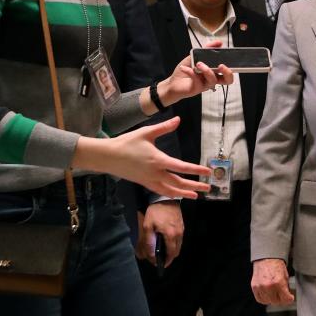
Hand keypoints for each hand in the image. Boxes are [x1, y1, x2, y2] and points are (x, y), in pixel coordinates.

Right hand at [73, 117, 211, 197]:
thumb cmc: (127, 142)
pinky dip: (171, 194)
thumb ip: (164, 127)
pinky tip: (178, 194)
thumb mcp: (146, 132)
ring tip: (196, 195)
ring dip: (184, 193)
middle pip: (178, 183)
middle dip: (194, 186)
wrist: (107, 156)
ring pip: (170, 190)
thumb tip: (179, 119)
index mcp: (158, 160)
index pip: (181, 167)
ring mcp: (149, 180)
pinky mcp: (144, 183)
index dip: (196, 170)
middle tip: (208, 188)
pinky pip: (160, 191)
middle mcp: (155, 173)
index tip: (207, 172)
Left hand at [137, 202, 183, 266]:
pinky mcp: (182, 226)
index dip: (165, 262)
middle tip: (159, 259)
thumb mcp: (147, 226)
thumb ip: (149, 242)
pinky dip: (173, 243)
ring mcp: (182, 230)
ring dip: (171, 250)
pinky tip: (166, 240)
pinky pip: (179, 239)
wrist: (165, 198)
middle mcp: (179, 235)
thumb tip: (151, 255)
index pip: (171, 254)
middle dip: (168, 257)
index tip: (158, 264)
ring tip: (162, 250)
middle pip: (176, 252)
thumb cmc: (155, 212)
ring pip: (178, 246)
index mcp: (171, 236)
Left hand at [158, 39, 234, 104]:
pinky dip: (190, 72)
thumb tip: (219, 42)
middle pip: (228, 80)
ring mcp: (205, 85)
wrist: (173, 82)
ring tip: (198, 64)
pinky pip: (197, 80)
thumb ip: (207, 49)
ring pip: (213, 80)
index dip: (232, 67)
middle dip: (227, 72)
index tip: (229, 57)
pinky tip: (184, 68)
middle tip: (221, 65)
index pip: (227, 72)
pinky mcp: (197, 89)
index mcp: (214, 72)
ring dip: (206, 70)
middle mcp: (212, 79)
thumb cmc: (186, 70)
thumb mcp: (196, 56)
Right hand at [251, 258, 294, 304]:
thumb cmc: (276, 265)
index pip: (285, 299)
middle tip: (282, 296)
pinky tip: (268, 295)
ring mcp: (260, 287)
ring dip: (272, 299)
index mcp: (278, 282)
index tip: (290, 298)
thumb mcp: (285, 276)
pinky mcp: (254, 287)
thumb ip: (286, 288)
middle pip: (276, 301)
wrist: (266, 258)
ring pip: (268, 301)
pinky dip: (264, 299)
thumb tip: (287, 296)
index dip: (289, 299)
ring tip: (275, 294)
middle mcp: (268, 286)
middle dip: (281, 299)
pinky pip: (259, 299)